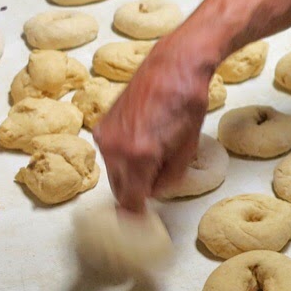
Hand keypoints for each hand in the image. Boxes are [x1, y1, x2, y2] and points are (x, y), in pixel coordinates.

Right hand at [93, 31, 214, 211]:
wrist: (174, 63)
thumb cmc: (187, 101)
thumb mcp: (188, 146)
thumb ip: (170, 177)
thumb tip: (156, 192)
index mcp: (139, 156)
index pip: (132, 202)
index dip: (139, 217)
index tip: (143, 226)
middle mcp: (115, 147)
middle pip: (120, 190)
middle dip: (137, 194)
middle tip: (155, 190)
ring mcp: (105, 134)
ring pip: (114, 172)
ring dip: (131, 175)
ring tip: (156, 157)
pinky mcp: (102, 123)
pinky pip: (111, 153)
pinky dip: (124, 157)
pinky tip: (144, 142)